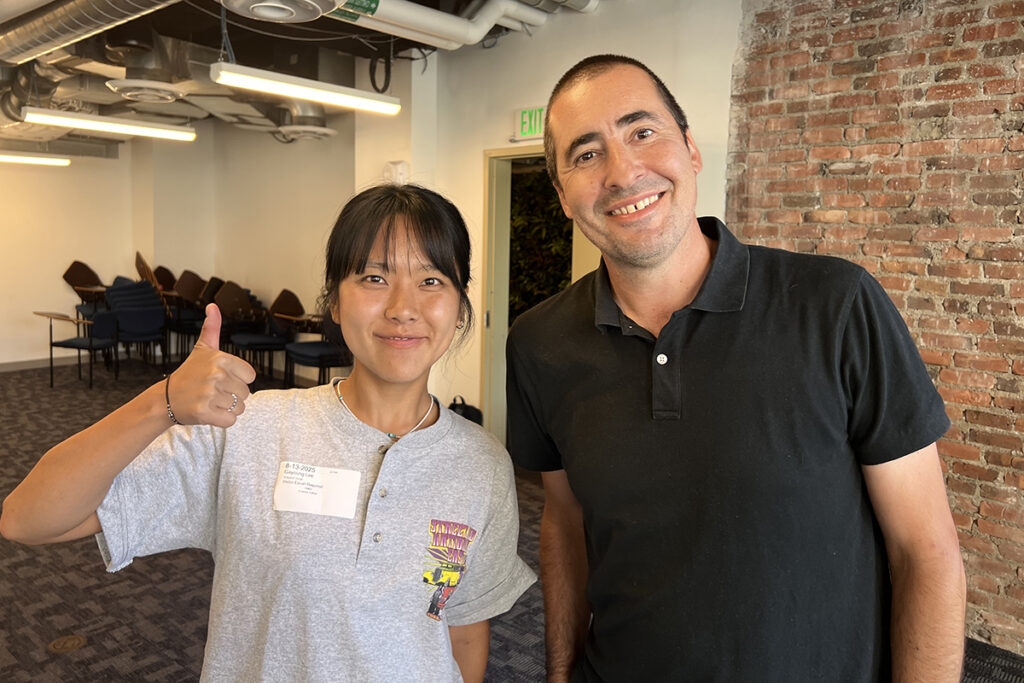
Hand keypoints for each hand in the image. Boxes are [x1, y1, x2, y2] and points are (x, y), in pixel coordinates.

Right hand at [167, 304, 256, 426]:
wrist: (165, 398)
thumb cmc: (189, 373)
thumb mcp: (202, 349)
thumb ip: (212, 328)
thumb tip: (213, 306)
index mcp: (221, 359)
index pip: (250, 376)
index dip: (239, 380)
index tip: (222, 379)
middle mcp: (216, 375)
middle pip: (246, 393)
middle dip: (232, 396)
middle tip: (212, 392)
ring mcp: (209, 394)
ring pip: (239, 408)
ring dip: (227, 408)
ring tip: (210, 401)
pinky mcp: (204, 412)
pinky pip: (230, 421)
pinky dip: (222, 420)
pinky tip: (208, 412)